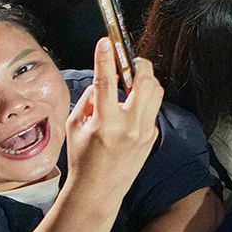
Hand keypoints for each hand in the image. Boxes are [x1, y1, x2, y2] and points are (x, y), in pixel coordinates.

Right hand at [66, 38, 162, 195]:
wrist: (99, 190)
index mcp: (105, 123)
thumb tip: (102, 82)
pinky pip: (152, 108)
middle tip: (130, 61)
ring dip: (145, 80)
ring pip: (156, 92)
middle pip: (145, 82)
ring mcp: (145, 131)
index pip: (107, 82)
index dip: (106, 58)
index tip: (106, 41)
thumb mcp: (75, 126)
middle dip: (139, 65)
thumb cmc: (81, 158)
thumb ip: (89, 100)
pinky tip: (130, 107)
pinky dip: (143, 101)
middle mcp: (129, 126)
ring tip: (131, 82)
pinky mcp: (153, 136)